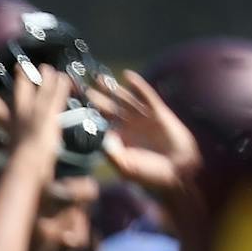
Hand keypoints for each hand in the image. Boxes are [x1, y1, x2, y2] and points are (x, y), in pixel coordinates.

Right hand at [0, 66, 74, 166]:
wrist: (27, 163)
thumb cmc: (21, 169)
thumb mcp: (13, 163)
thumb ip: (19, 165)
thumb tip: (31, 179)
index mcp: (8, 128)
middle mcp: (20, 117)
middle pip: (20, 92)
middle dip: (22, 78)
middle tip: (21, 66)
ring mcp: (34, 113)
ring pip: (41, 90)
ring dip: (45, 78)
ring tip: (48, 68)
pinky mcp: (49, 114)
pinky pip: (56, 95)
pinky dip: (61, 86)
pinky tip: (64, 78)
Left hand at [93, 69, 203, 197]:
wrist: (178, 170)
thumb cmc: (149, 173)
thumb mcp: (125, 167)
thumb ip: (112, 155)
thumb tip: (99, 141)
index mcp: (116, 139)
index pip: (99, 123)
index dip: (88, 114)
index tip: (73, 104)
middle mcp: (127, 126)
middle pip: (108, 108)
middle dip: (96, 97)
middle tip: (81, 84)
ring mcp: (142, 118)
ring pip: (124, 99)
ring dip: (113, 89)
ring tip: (99, 78)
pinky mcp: (158, 112)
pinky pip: (146, 96)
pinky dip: (138, 86)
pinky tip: (128, 76)